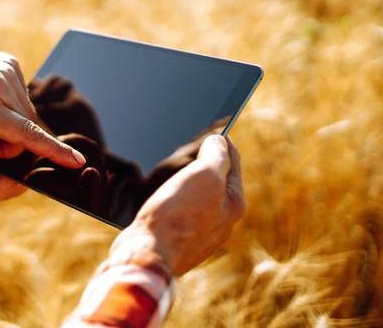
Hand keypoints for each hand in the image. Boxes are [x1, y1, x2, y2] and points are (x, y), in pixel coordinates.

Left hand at [0, 15, 85, 196]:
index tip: (76, 160)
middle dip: (10, 145)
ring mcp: (8, 72)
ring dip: (12, 126)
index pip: (26, 134)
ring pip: (27, 114)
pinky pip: (22, 96)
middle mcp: (0, 88)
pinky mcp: (11, 64)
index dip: (53, 150)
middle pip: (27, 130)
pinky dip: (10, 107)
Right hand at [108, 135, 245, 276]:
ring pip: (196, 196)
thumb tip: (218, 141)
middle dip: (201, 161)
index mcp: (233, 203)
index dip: (219, 140)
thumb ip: (216, 154)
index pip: (232, 160)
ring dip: (185, 182)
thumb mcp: (203, 175)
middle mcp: (222, 220)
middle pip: (215, 179)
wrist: (148, 255)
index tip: (208, 127)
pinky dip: (172, 201)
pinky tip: (159, 199)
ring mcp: (200, 233)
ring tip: (170, 172)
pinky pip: (179, 213)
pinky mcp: (178, 241)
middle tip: (185, 147)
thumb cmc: (176, 216)